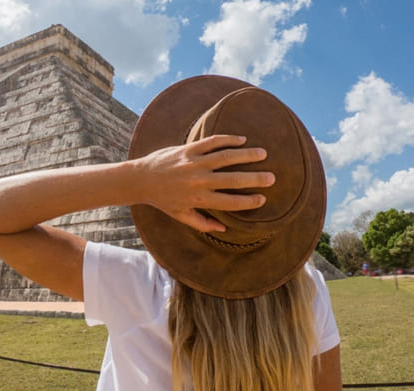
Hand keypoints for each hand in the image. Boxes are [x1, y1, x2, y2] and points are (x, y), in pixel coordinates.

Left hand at [132, 135, 273, 232]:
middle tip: (272, 177)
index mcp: (199, 200)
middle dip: (255, 178)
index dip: (249, 201)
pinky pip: (212, 142)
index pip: (230, 202)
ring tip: (262, 153)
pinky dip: (228, 139)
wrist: (141, 179)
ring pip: (226, 157)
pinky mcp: (188, 149)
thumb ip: (202, 223)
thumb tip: (224, 229)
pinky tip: (242, 140)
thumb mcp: (181, 216)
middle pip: (234, 179)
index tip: (262, 198)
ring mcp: (194, 163)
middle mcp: (199, 181)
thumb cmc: (163, 200)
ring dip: (247, 155)